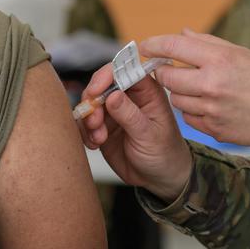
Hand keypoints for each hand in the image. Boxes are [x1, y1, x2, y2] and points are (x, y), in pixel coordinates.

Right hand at [79, 64, 191, 202]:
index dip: (107, 76)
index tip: (95, 91)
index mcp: (147, 91)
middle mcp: (129, 97)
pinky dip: (85, 132)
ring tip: (98, 138)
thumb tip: (112, 95)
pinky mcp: (103, 126)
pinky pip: (85, 122)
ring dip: (89, 119)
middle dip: (93, 101)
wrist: (159, 178)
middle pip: (101, 84)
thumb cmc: (164, 153)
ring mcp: (114, 111)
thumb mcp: (148, 135)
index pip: (124, 70)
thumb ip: (130, 115)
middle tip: (95, 121)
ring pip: (90, 103)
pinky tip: (95, 144)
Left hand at [141, 30, 249, 146]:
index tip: (145, 46)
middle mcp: (212, 83)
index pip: (174, 46)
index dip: (154, 44)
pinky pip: (189, 118)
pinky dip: (193, 111)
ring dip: (180, 93)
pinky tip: (209, 106)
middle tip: (172, 69)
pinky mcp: (213, 129)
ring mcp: (211, 109)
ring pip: (175, 99)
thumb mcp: (241, 52)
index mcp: (219, 59)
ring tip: (198, 89)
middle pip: (167, 76)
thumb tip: (182, 33)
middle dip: (165, 71)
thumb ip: (208, 43)